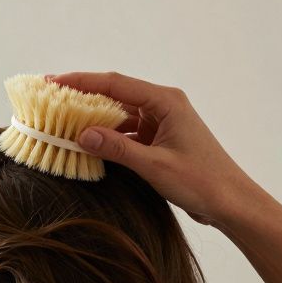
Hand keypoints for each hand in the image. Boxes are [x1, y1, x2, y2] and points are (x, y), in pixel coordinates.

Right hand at [46, 72, 260, 228]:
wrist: (231, 202)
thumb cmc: (201, 180)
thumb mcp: (154, 165)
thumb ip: (117, 148)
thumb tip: (82, 134)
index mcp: (166, 101)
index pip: (116, 84)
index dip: (82, 81)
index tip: (53, 82)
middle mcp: (163, 106)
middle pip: (115, 95)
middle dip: (83, 99)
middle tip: (50, 101)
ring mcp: (161, 123)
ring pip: (119, 116)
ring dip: (94, 121)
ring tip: (63, 125)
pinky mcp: (160, 141)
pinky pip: (127, 133)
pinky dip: (108, 138)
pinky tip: (88, 145)